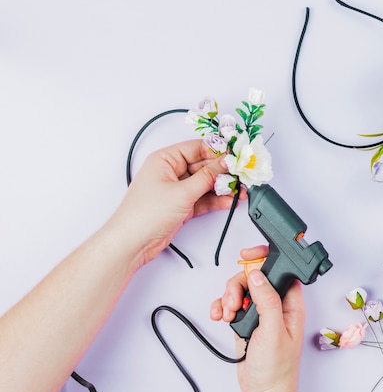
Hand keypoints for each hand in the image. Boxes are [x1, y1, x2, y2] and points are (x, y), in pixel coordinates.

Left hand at [109, 139, 243, 266]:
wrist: (132, 243)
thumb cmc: (144, 214)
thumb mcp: (182, 192)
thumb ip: (207, 177)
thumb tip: (224, 163)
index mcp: (165, 159)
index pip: (197, 148)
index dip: (218, 152)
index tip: (235, 156)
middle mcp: (171, 172)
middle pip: (204, 166)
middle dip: (223, 172)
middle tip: (241, 176)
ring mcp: (176, 190)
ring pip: (206, 184)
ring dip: (222, 188)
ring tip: (239, 191)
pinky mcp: (181, 206)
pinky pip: (203, 199)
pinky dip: (216, 200)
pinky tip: (229, 201)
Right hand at [211, 246, 304, 391]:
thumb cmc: (278, 369)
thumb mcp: (273, 331)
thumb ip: (267, 300)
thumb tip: (258, 274)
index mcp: (290, 304)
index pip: (279, 270)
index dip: (264, 259)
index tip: (247, 256)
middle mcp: (276, 306)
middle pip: (254, 277)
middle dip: (239, 284)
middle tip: (236, 302)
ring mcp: (260, 313)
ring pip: (240, 289)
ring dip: (229, 297)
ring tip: (229, 314)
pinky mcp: (246, 322)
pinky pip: (231, 304)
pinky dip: (222, 307)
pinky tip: (221, 316)